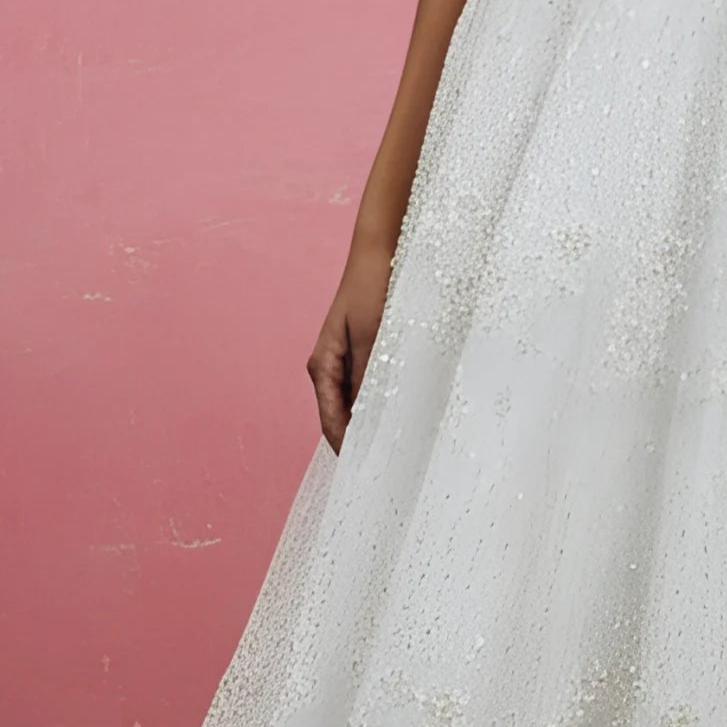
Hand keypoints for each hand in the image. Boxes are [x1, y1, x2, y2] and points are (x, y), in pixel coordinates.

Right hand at [306, 241, 393, 450]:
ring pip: (358, 406)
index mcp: (323, 367)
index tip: (370, 474)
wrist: (379, 252)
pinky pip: (370, 389)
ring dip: (375, 424)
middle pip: (343, 418)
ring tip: (400, 449)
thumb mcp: (374, 335)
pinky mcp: (363, 354)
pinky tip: (403, 415)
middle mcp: (329, 369)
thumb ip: (369, 377)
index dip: (349, 450)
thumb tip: (368, 419)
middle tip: (392, 468)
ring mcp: (345, 362)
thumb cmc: (373, 288)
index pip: (332, 422)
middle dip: (364, 442)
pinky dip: (383, 404)